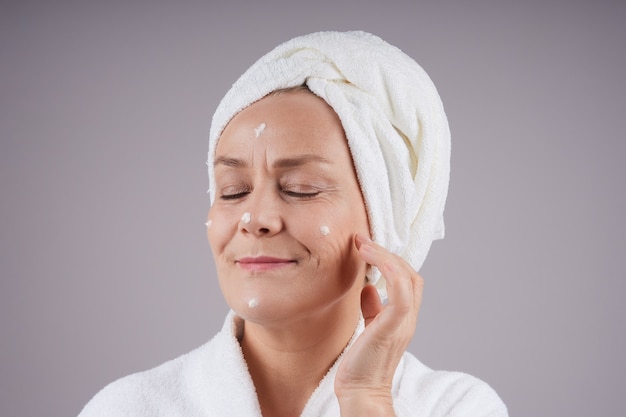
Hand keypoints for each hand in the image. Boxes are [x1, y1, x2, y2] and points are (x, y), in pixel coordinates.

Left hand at [335, 233, 423, 415]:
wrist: (360, 392)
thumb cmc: (361, 364)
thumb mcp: (367, 329)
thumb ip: (372, 309)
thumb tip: (367, 287)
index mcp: (402, 317)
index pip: (407, 280)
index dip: (390, 259)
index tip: (365, 246)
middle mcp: (407, 318)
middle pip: (411, 274)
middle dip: (387, 252)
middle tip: (362, 240)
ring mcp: (403, 322)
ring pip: (407, 277)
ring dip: (385, 255)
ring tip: (362, 244)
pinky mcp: (393, 326)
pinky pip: (401, 292)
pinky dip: (388, 269)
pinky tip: (369, 258)